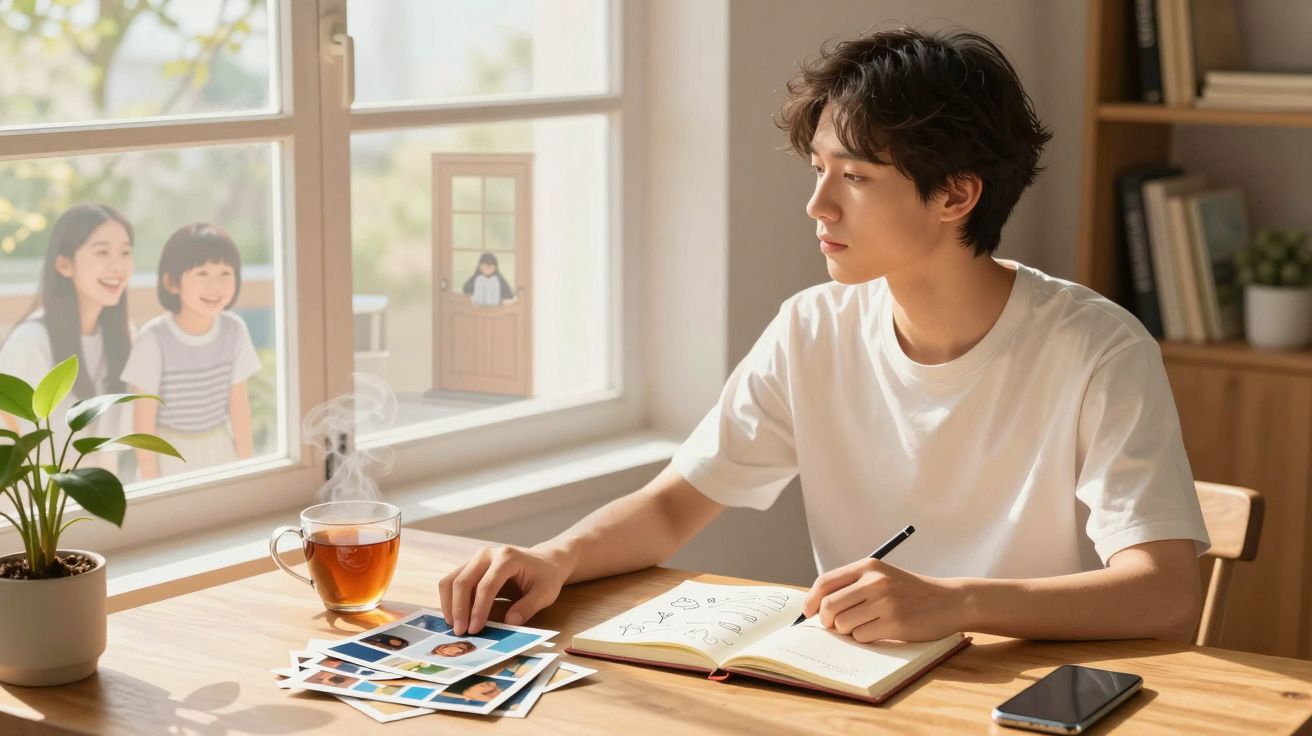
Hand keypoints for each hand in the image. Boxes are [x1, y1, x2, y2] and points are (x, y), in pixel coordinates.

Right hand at [438, 544, 570, 635]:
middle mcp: (487, 554)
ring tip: (455, 627)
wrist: (544, 561)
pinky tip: (455, 618)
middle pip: (463, 581)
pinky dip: (449, 601)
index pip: (486, 585)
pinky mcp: (470, 566)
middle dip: (459, 609)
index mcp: (507, 558)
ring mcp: (476, 559)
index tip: (475, 630)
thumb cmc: (546, 577)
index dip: (479, 609)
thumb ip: (528, 607)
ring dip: (449, 605)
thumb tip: (509, 622)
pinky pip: (452, 582)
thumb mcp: (546, 593)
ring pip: (451, 580)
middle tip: (460, 632)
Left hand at [800, 558, 967, 642]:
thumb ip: (853, 585)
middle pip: (829, 606)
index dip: (811, 599)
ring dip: (848, 630)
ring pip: (843, 625)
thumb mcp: (882, 576)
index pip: (826, 581)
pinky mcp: (895, 623)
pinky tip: (880, 631)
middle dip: (827, 620)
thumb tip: (817, 607)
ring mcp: (885, 602)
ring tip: (865, 625)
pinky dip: (865, 638)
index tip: (808, 613)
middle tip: (835, 625)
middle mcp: (875, 581)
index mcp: (869, 566)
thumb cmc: (910, 592)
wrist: (949, 601)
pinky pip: (861, 637)